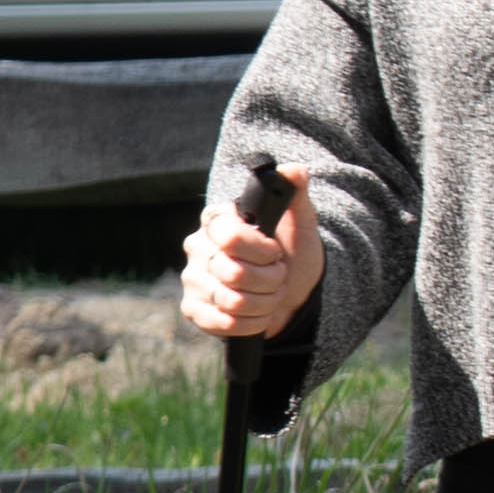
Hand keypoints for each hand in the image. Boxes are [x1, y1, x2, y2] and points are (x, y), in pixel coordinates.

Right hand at [178, 167, 318, 339]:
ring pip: (231, 300)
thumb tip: (295, 170)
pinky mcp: (193, 309)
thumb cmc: (292, 252)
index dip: (262, 250)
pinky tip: (260, 314)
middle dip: (270, 280)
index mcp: (218, 219)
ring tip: (271, 294)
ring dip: (265, 302)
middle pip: (234, 273)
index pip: (231, 236)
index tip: (277, 251)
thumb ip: (294, 193)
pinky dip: (251, 322)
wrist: (295, 293)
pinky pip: (222, 323)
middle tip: (278, 275)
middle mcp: (197, 246)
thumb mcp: (300, 222)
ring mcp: (192, 279)